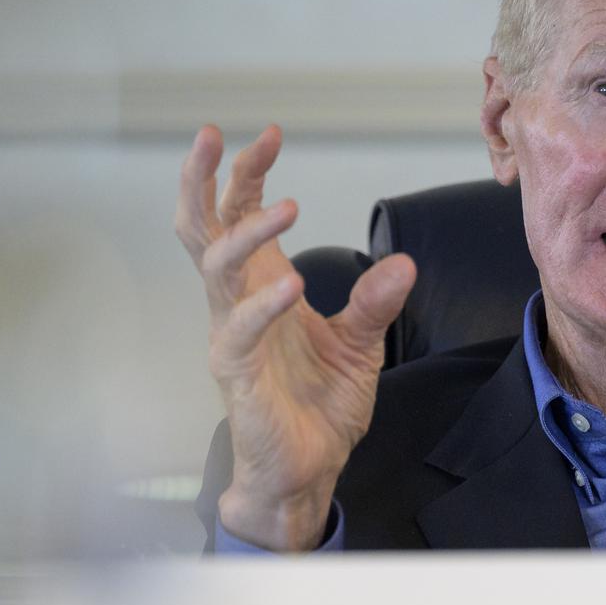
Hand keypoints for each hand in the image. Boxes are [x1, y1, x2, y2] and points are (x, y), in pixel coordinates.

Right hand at [176, 124, 415, 549]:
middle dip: (204, 179)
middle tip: (213, 134)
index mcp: (261, 288)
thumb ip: (376, 302)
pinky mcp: (237, 375)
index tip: (269, 134)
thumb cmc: (320, 405)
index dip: (246, 174)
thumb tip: (404, 263)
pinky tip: (292, 285)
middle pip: (202, 229)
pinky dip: (263, 305)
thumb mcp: (360, 344)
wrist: (309, 470)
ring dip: (249, 231)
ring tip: (288, 205)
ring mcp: (232, 336)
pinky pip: (240, 331)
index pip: (239, 216)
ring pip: (216, 268)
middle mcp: (237, 304)